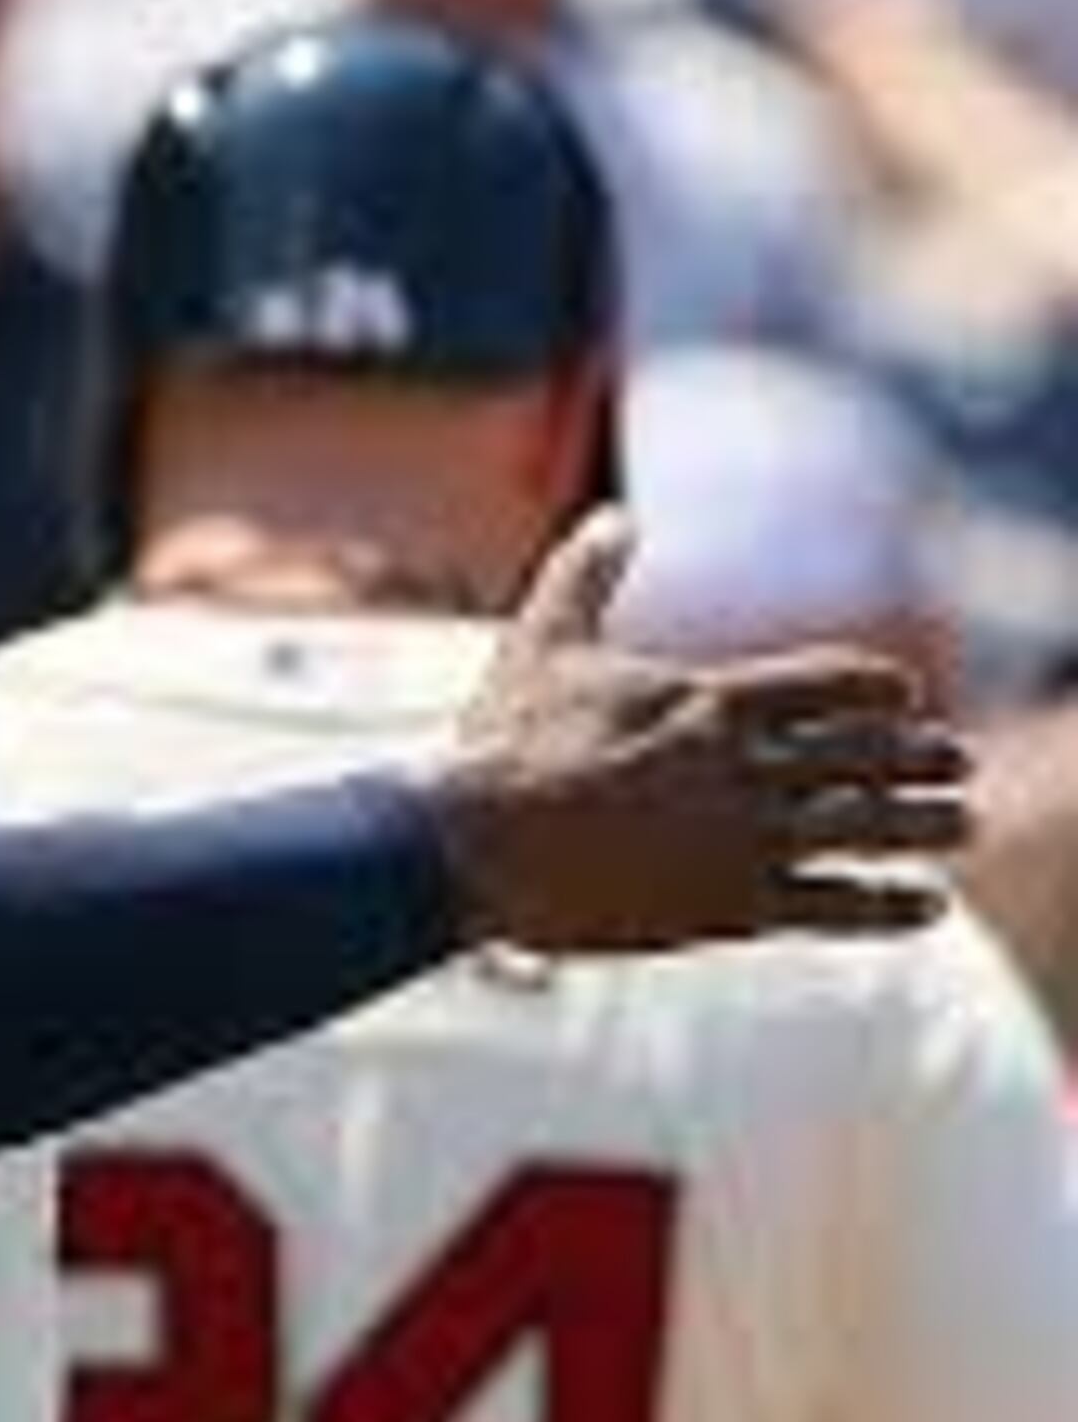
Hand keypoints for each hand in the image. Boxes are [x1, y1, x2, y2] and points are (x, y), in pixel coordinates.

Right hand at [428, 511, 972, 951]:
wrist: (465, 847)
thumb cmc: (500, 745)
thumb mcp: (540, 643)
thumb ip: (586, 575)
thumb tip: (612, 514)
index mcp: (712, 700)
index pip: (843, 684)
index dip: (887, 692)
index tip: (905, 703)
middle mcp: (743, 766)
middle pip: (877, 753)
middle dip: (927, 756)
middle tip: (955, 764)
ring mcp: (741, 839)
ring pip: (873, 826)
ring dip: (928, 823)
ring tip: (956, 823)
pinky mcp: (728, 906)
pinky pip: (838, 904)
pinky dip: (892, 903)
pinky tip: (925, 902)